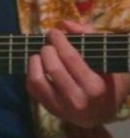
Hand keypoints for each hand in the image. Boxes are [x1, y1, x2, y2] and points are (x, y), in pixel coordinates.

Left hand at [27, 21, 129, 137]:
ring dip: (35, 61)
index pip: (71, 58)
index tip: (54, 32)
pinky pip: (31, 88)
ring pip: (37, 80)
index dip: (59, 41)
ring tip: (40, 54)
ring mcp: (61, 107)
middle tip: (49, 44)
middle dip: (47, 50)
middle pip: (53, 68)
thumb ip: (90, 37)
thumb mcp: (107, 60)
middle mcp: (78, 99)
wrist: (101, 113)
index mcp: (95, 86)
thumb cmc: (107, 82)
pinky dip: (31, 72)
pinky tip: (39, 66)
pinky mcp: (48, 108)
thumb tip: (66, 24)